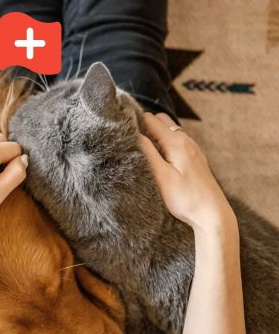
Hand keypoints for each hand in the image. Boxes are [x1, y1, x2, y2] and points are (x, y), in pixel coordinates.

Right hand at [140, 112, 235, 233]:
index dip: (135, 122)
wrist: (212, 214)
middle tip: (131, 142)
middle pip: (160, 120)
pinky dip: (165, 144)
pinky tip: (160, 160)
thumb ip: (147, 153)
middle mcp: (186, 140)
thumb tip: (134, 134)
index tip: (122, 133)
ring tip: (142, 151)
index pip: (150, 119)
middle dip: (144, 126)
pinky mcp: (194, 158)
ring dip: (155, 135)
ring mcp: (192, 149)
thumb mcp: (161, 176)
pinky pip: (177, 142)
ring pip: (169, 131)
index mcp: (176, 142)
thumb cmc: (185, 198)